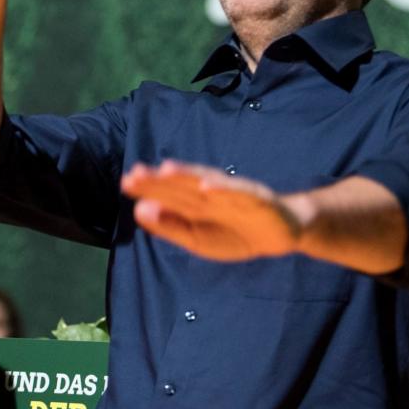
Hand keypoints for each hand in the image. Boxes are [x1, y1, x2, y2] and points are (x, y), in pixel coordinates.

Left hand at [121, 160, 309, 261]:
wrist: (282, 234)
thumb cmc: (235, 233)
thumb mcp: (197, 238)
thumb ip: (170, 225)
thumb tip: (139, 210)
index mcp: (195, 202)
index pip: (168, 193)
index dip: (148, 187)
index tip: (126, 182)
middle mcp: (211, 193)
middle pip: (183, 185)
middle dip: (161, 179)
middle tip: (136, 173)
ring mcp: (234, 193)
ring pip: (208, 182)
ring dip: (188, 175)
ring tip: (166, 170)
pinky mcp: (257, 199)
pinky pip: (240, 194)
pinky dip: (225, 189)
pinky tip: (208, 187)